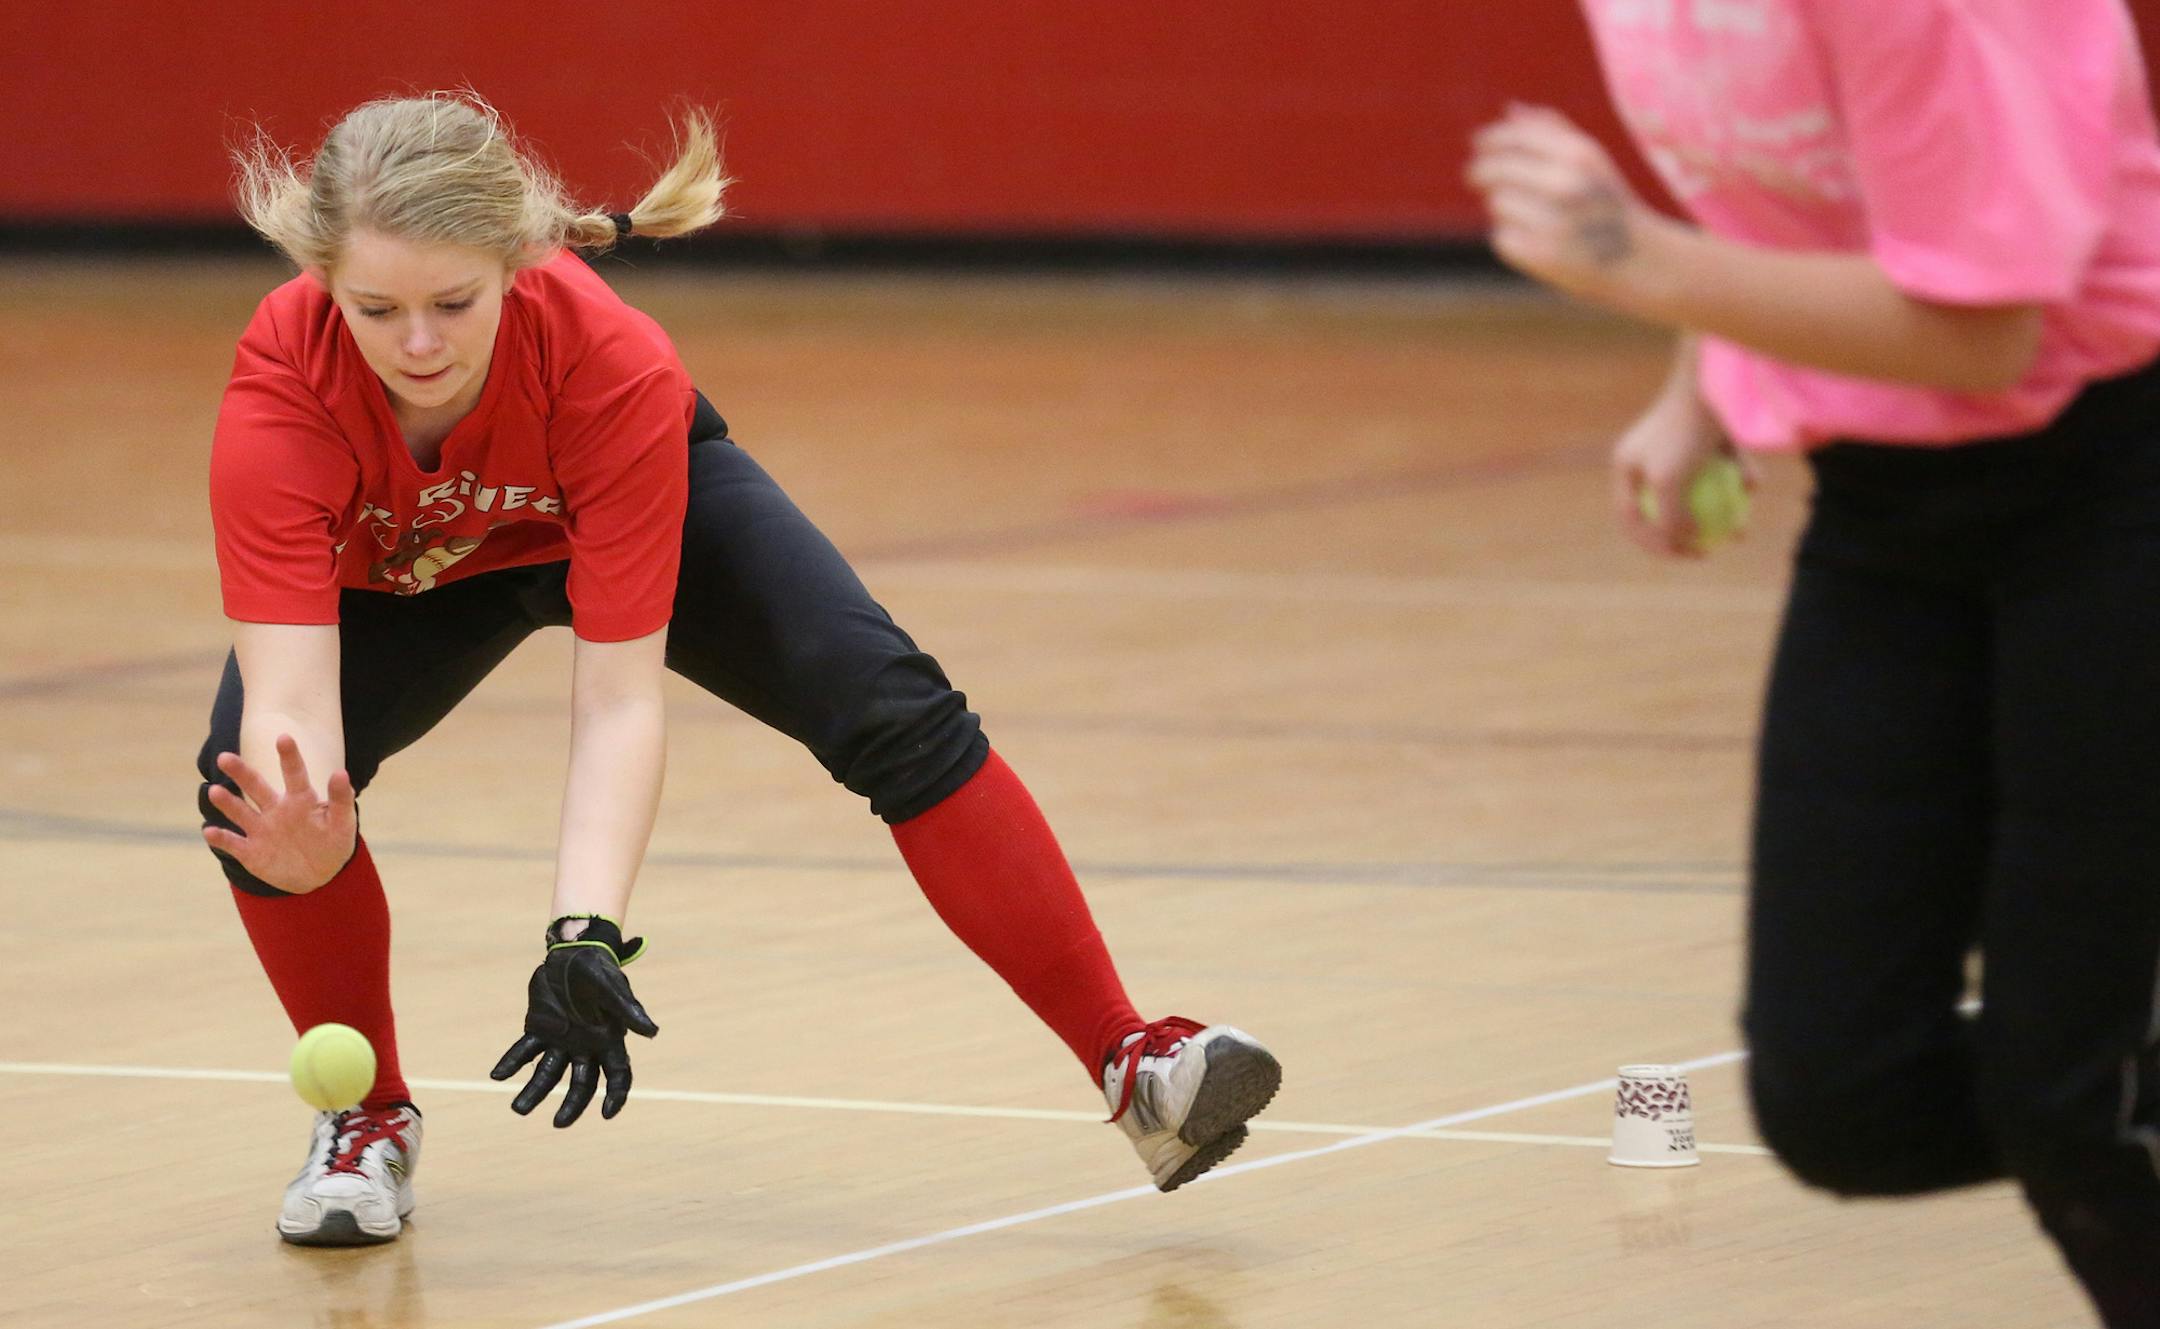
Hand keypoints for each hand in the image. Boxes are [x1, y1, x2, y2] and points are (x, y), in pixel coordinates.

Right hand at [201, 735, 357, 892]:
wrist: (318, 873)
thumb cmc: (333, 842)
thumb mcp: (342, 822)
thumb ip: (341, 799)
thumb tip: (341, 773)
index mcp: (300, 799)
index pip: (294, 774)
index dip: (289, 756)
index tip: (284, 737)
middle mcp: (275, 810)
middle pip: (255, 787)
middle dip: (241, 773)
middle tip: (224, 757)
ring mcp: (261, 830)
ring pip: (240, 812)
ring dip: (227, 803)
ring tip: (214, 791)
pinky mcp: (251, 852)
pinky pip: (233, 843)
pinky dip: (221, 838)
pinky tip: (209, 831)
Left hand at [490, 917, 658, 1126]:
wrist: (572, 951)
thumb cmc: (599, 969)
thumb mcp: (613, 989)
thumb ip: (628, 1011)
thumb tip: (651, 1033)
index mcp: (608, 1039)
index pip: (617, 1075)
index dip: (614, 1096)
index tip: (606, 1114)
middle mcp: (586, 1046)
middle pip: (581, 1084)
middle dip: (571, 1106)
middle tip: (558, 1124)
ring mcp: (561, 1040)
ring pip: (549, 1074)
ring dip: (534, 1092)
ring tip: (518, 1109)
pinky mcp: (538, 1028)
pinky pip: (524, 1051)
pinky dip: (511, 1063)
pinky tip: (498, 1075)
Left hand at [1466, 105, 1665, 304]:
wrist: (1638, 259)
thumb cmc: (1607, 203)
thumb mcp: (1592, 159)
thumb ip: (1553, 130)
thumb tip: (1511, 110)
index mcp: (1579, 154)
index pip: (1515, 136)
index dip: (1489, 139)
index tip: (1477, 145)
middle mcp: (1567, 184)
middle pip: (1494, 169)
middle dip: (1480, 172)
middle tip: (1474, 177)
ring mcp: (1554, 221)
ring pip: (1497, 204)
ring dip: (1504, 209)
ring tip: (1534, 216)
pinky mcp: (1541, 254)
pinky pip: (1502, 238)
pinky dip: (1513, 240)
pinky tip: (1537, 242)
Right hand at [1612, 385, 1753, 558]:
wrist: (1708, 378)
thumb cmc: (1682, 430)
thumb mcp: (1667, 481)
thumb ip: (1668, 517)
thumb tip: (1679, 541)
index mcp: (1625, 463)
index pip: (1633, 517)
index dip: (1655, 543)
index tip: (1683, 555)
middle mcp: (1648, 454)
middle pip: (1666, 506)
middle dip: (1690, 533)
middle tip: (1709, 549)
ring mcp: (1678, 443)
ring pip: (1699, 487)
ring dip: (1721, 508)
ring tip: (1740, 529)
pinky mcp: (1705, 431)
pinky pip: (1720, 465)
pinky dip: (1737, 477)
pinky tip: (1754, 492)